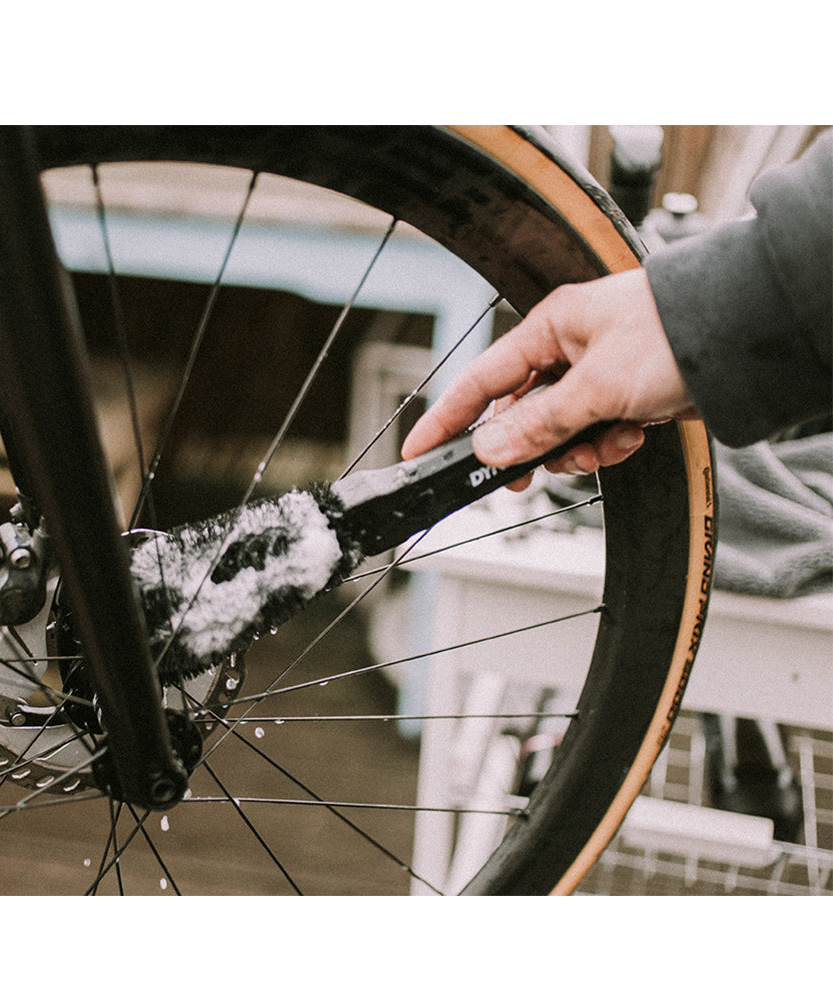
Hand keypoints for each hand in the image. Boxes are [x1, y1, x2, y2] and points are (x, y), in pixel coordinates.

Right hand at [401, 269, 698, 482]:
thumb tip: (489, 450)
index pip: (481, 380)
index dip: (447, 417)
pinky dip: (608, 443)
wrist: (746, 337)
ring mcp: (595, 375)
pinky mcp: (621, 396)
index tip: (419, 449)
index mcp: (549, 330)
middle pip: (521, 413)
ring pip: (558, 430)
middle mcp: (567, 350)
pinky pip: (594, 432)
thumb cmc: (674, 334)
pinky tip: (632, 435)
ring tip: (605, 443)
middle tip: (526, 477)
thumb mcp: (596, 385)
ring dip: (576, 448)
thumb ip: (539, 422)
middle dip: (530, 446)